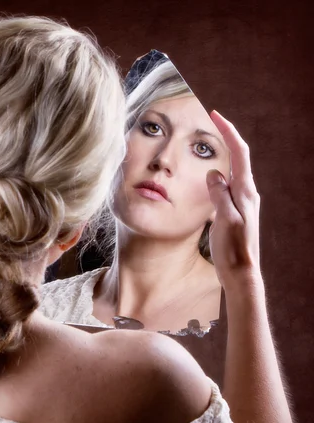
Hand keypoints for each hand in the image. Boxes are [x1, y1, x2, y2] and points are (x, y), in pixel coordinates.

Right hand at [206, 111, 261, 287]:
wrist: (240, 273)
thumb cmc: (233, 249)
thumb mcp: (225, 220)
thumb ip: (220, 195)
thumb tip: (215, 174)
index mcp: (245, 192)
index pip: (239, 153)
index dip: (228, 131)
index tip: (216, 114)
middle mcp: (247, 193)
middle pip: (238, 157)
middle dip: (226, 137)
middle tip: (212, 121)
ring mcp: (243, 202)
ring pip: (232, 171)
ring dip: (222, 154)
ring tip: (210, 143)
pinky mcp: (236, 210)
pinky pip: (227, 185)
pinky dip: (218, 174)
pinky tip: (210, 177)